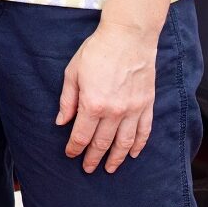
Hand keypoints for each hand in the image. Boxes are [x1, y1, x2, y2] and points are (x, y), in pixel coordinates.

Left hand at [56, 20, 157, 173]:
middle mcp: (114, 112)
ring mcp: (133, 110)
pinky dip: (139, 145)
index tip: (70, 155)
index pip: (81, 135)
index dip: (75, 148)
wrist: (128, 38)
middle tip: (88, 168)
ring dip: (116, 158)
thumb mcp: (72, 73)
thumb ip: (67, 100)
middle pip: (102, 143)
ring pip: (125, 143)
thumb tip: (61, 122)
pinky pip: (144, 131)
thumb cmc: (97, 52)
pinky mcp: (146, 105)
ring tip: (110, 168)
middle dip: (93, 158)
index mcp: (92, 104)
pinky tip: (133, 154)